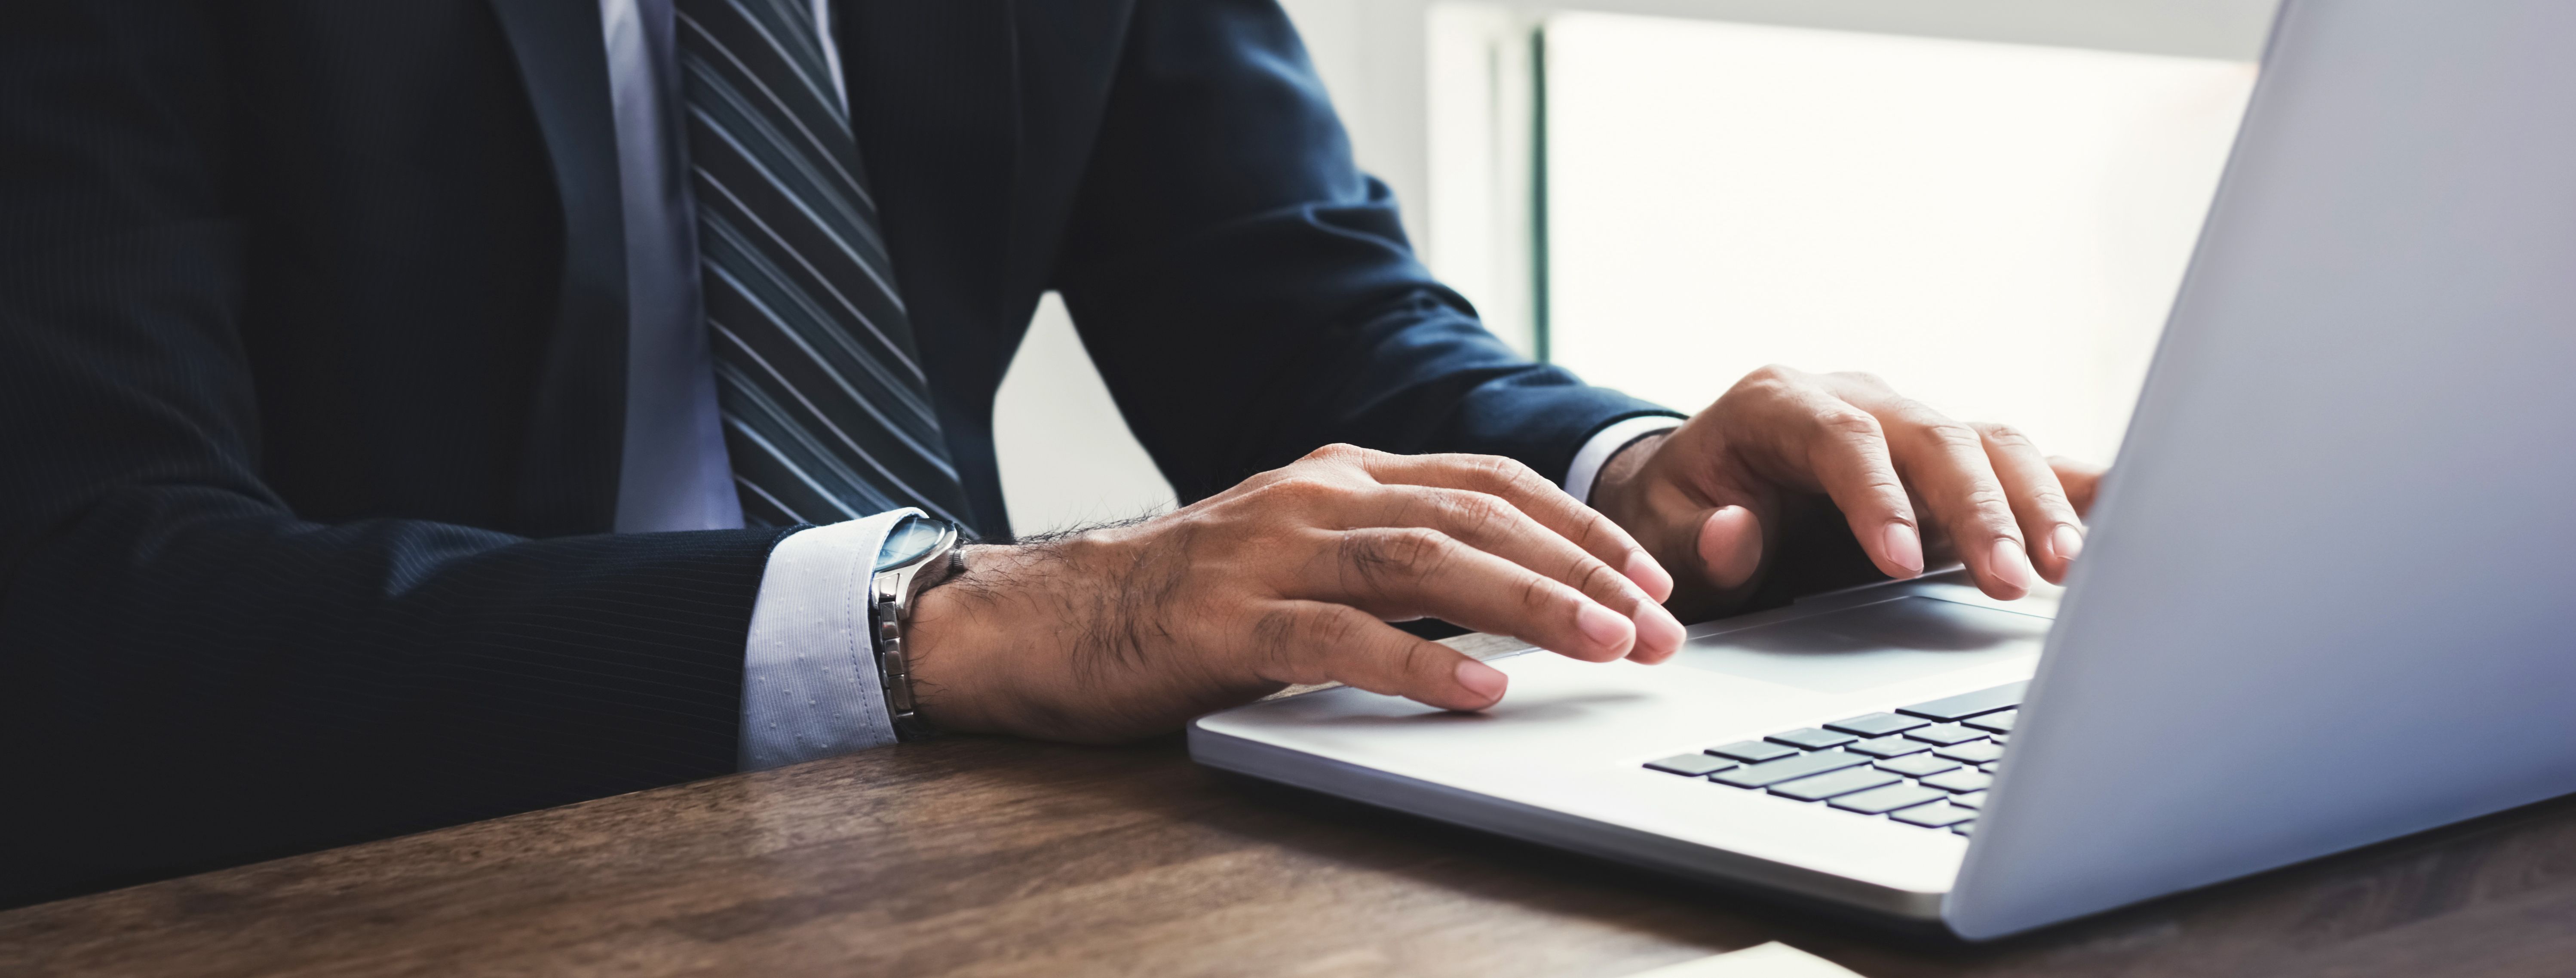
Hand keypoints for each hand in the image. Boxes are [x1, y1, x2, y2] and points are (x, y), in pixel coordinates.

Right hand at [904, 445, 1690, 742]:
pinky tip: (1482, 691)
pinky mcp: (1228, 624)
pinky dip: (1421, 665)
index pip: (1488, 481)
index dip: (1578, 525)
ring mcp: (1270, 556)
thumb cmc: (1181, 599)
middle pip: (1477, 518)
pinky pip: (1341, 641)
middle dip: (1582, 570)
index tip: (1651, 577)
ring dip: (1530, 605)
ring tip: (1605, 645)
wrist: (1042, 619)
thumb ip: (1388, 560)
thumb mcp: (1299, 556)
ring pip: (1427, 565)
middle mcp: (1315, 498)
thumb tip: (1507, 597)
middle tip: (1660, 625)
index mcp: (1338, 477)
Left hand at [1589, 366, 2106, 621]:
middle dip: (1979, 509)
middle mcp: (1860, 402)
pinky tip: (2129, 520)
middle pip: (1936, 438)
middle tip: (2010, 580)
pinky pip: (2023, 466)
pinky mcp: (1955, 467)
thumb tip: (1733, 536)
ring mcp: (1914, 430)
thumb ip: (1695, 540)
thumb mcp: (1658, 531)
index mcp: (1780, 405)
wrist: (1696, 495)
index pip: (1842, 440)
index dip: (1877, 496)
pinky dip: (2074, 489)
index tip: (1900, 561)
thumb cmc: (1680, 514)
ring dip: (2038, 506)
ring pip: (1993, 446)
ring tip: (2071, 570)